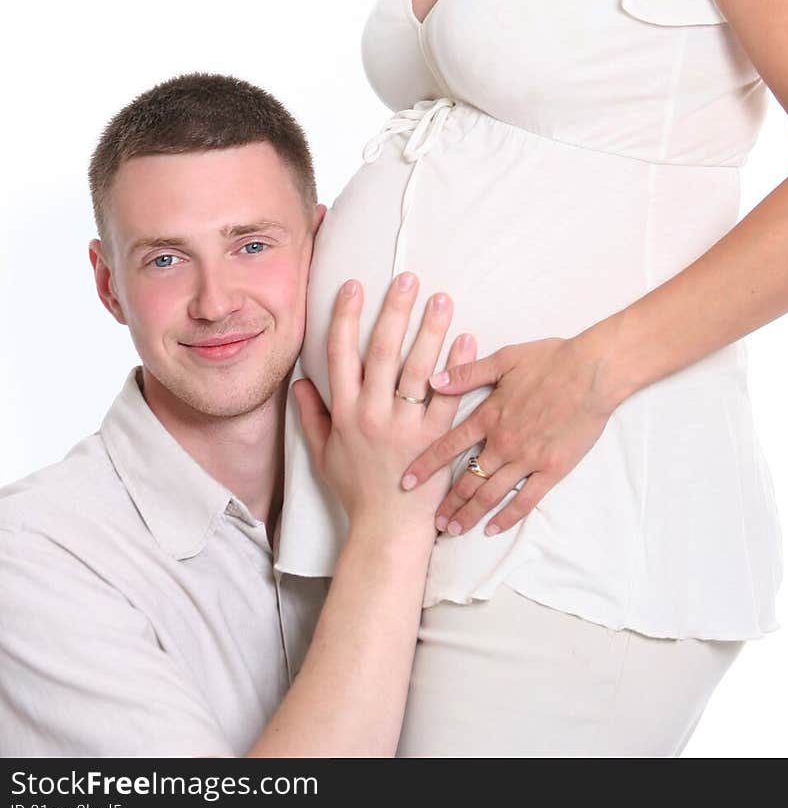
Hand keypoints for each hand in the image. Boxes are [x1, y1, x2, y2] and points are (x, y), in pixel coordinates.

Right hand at [292, 272, 476, 535]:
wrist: (387, 529)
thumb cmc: (355, 489)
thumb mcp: (322, 454)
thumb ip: (310, 415)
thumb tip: (300, 381)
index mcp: (345, 413)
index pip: (342, 354)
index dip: (347, 316)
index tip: (354, 285)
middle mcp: (373, 414)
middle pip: (383, 351)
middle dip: (395, 311)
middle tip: (408, 278)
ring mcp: (406, 427)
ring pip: (418, 369)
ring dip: (430, 330)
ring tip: (442, 298)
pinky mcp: (436, 440)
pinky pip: (449, 398)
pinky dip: (458, 367)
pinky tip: (468, 338)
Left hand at [400, 329, 621, 536]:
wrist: (593, 372)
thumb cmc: (551, 360)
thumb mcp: (504, 359)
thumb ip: (466, 374)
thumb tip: (432, 380)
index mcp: (489, 415)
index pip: (448, 446)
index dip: (426, 466)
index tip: (406, 482)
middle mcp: (503, 442)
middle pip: (467, 479)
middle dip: (446, 502)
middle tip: (431, 521)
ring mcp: (527, 459)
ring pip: (491, 494)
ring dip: (469, 514)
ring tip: (453, 530)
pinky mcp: (552, 469)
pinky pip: (525, 500)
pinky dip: (507, 516)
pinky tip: (493, 528)